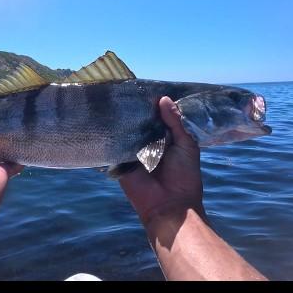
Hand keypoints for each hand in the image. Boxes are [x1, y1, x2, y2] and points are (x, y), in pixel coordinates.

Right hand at [119, 96, 204, 230]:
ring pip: (127, 131)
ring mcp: (133, 151)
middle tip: (128, 89)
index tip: (146, 87)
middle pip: (141, 122)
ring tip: (115, 99)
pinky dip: (113, 135)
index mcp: (166, 138)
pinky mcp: (120, 160)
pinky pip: (116, 145)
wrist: (170, 206)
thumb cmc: (184, 176)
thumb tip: (163, 99)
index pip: (158, 117)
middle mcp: (149, 142)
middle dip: (137, 110)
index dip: (154, 104)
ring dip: (124, 120)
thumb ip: (175, 122)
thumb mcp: (185, 145)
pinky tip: (107, 119)